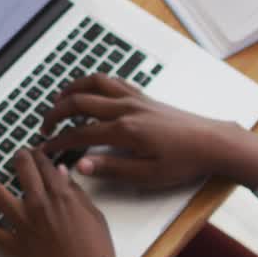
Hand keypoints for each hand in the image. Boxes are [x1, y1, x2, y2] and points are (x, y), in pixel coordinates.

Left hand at [0, 148, 132, 256]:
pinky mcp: (14, 247)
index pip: (46, 165)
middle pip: (22, 169)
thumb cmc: (97, 255)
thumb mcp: (95, 217)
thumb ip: (77, 194)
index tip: (38, 153)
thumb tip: (64, 174)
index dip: (40, 155)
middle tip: (18, 156)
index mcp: (62, 196)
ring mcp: (24, 225)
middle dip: (19, 158)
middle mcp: (39, 205)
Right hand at [40, 74, 257, 189]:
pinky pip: (112, 81)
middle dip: (55, 113)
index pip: (79, 134)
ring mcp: (135, 99)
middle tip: (44, 128)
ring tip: (58, 103)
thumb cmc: (184, 161)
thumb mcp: (147, 175)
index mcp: (124, 130)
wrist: (213, 142)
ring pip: (94, 83)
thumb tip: (80, 165)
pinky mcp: (144, 96)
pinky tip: (90, 92)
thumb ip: (111, 169)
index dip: (58, 143)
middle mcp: (126, 108)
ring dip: (71, 90)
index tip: (45, 150)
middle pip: (79, 101)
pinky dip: (94, 83)